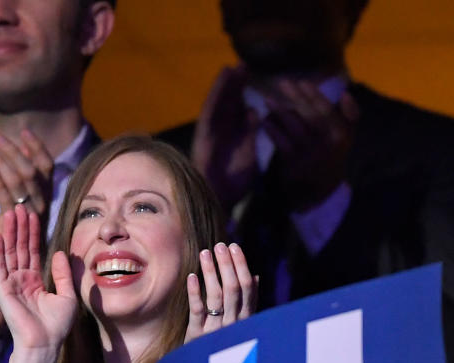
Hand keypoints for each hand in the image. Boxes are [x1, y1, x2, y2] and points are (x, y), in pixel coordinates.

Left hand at [0, 129, 54, 222]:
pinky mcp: (16, 225)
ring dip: (0, 161)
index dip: (37, 147)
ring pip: (17, 182)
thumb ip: (24, 177)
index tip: (24, 131)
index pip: (46, 165)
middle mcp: (42, 202)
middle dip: (11, 151)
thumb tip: (22, 150)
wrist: (18, 260)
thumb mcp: (25, 199)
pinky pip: (7, 200)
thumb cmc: (19, 224)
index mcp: (47, 192)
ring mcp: (29, 214)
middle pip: (29, 170)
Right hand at [0, 205, 76, 355]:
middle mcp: (21, 281)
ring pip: (10, 253)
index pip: (34, 253)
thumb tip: (58, 253)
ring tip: (10, 213)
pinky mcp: (4, 290)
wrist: (45, 344)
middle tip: (20, 206)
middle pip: (20, 249)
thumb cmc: (57, 326)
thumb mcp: (66, 295)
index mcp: (35, 282)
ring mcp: (11, 285)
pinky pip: (0, 267)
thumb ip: (62, 274)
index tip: (33, 215)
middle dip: (20, 228)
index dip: (33, 234)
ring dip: (10, 233)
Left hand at [185, 242, 256, 342]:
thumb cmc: (222, 340)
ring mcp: (216, 329)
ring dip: (211, 272)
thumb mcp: (238, 322)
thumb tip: (255, 276)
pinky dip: (195, 292)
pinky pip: (197, 310)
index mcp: (246, 318)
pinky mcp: (197, 335)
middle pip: (233, 289)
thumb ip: (246, 301)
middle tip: (220, 245)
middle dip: (227, 265)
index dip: (241, 265)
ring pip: (216, 296)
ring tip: (205, 253)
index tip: (234, 247)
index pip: (247, 287)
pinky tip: (192, 276)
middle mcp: (234, 323)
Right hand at [191, 66, 258, 211]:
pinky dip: (215, 96)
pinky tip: (222, 81)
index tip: (251, 77)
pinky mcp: (204, 136)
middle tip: (243, 65)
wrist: (221, 201)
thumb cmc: (235, 184)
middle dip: (234, 85)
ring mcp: (210, 133)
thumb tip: (254, 111)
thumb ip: (250, 133)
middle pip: (226, 104)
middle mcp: (219, 132)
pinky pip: (210, 112)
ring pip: (217, 104)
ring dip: (224, 86)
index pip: (236, 110)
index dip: (242, 93)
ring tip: (232, 67)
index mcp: (231, 136)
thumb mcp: (249, 154)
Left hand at [263, 79, 358, 210]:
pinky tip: (264, 121)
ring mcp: (310, 155)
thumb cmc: (330, 157)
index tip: (302, 82)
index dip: (314, 94)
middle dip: (295, 97)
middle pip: (310, 115)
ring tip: (268, 99)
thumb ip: (349, 115)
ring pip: (294, 127)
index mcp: (342, 134)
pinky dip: (272, 130)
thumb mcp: (345, 138)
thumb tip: (345, 93)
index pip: (327, 109)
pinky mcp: (294, 165)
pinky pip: (282, 143)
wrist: (318, 191)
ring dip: (280, 111)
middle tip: (282, 83)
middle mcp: (328, 143)